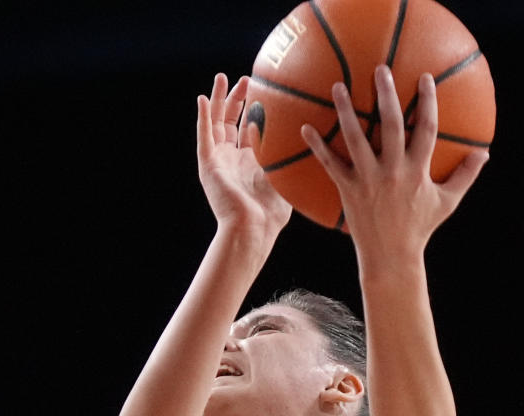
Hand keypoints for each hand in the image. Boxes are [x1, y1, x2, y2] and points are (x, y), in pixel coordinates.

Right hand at [198, 73, 291, 238]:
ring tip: (222, 77)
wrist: (252, 229)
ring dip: (218, 100)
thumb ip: (294, 158)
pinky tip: (203, 99)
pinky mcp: (208, 166)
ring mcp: (218, 162)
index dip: (254, 109)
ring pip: (214, 124)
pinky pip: (204, 136)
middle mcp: (232, 161)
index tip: (264, 89)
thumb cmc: (271, 214)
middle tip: (247, 78)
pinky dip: (203, 117)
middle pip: (231, 122)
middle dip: (237, 99)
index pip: (248, 129)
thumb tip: (319, 139)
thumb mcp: (287, 177)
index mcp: (249, 164)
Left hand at [301, 67, 487, 258]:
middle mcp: (393, 172)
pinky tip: (306, 128)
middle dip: (386, 95)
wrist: (391, 258)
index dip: (428, 102)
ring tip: (338, 87)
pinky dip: (318, 147)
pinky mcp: (349, 190)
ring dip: (346, 111)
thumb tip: (485, 153)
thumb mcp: (447, 202)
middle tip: (380, 70)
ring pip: (356, 139)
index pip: (427, 129)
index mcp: (418, 171)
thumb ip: (465, 175)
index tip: (425, 78)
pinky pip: (331, 164)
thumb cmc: (419, 228)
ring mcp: (369, 180)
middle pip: (391, 126)